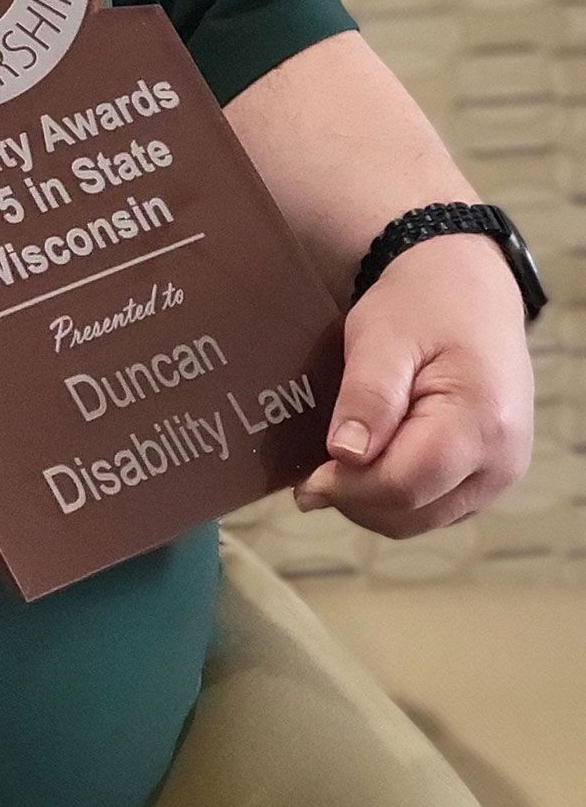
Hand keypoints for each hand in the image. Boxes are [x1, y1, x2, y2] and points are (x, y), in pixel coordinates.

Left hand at [293, 237, 535, 536]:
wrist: (472, 287)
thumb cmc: (423, 304)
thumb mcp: (382, 336)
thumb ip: (367, 397)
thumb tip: (345, 458)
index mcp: (480, 422)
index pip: (404, 486)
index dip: (348, 490)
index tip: (304, 481)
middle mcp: (501, 461)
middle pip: (414, 512)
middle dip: (356, 501)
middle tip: (310, 474)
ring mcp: (501, 474)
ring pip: (423, 519)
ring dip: (374, 504)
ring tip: (336, 468)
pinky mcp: (491, 477)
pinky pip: (435, 507)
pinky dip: (397, 498)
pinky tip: (369, 464)